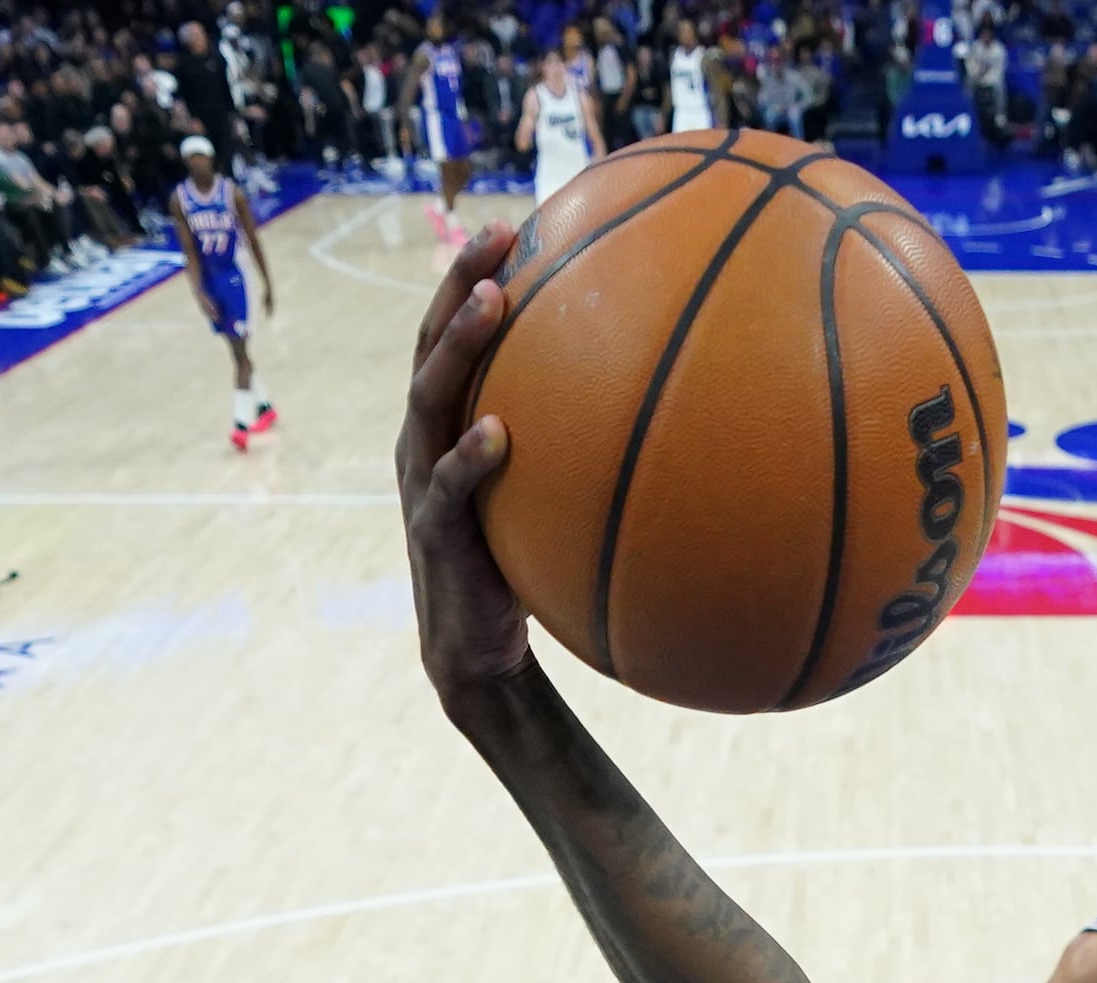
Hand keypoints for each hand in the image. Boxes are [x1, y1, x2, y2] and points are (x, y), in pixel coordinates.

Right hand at [398, 224, 532, 693]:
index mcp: (448, 421)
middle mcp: (425, 438)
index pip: (451, 332)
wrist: (477, 646)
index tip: (511, 222)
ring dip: (460, 346)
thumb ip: (579, 444)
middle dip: (458, 283)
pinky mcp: (435, 533)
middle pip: (429, 342)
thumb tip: (673, 403)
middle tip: (494, 236)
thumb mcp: (550, 491)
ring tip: (492, 303)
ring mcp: (423, 481)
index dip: (470, 274)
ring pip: (429, 398)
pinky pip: (448, 487)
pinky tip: (498, 436)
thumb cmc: (523, 558)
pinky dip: (470, 458)